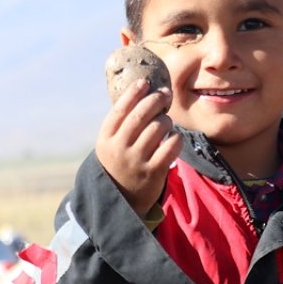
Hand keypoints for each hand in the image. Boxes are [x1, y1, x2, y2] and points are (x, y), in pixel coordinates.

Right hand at [95, 78, 179, 216]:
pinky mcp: (153, 172)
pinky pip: (171, 146)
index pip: (120, 109)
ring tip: (166, 123)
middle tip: (165, 94)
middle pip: (141, 115)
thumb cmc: (119, 164)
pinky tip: (173, 139)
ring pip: (159, 127)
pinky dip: (176, 138)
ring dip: (166, 121)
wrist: (121, 200)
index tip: (145, 82)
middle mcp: (119, 148)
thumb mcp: (110, 145)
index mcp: (106, 138)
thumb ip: (122, 124)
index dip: (134, 93)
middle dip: (156, 100)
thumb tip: (143, 92)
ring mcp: (136, 161)